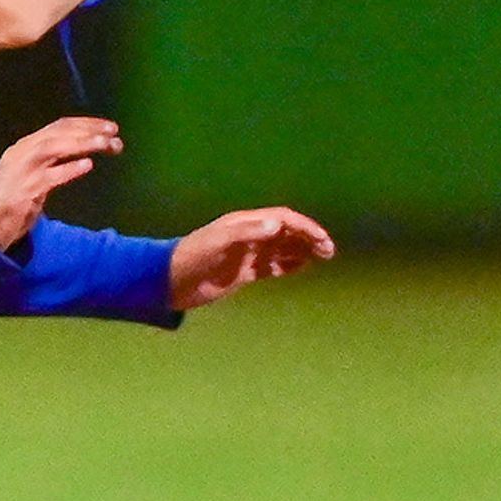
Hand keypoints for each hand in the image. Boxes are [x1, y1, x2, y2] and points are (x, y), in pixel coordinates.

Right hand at [0, 114, 119, 249]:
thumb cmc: (12, 196)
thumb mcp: (29, 170)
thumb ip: (50, 158)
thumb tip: (82, 146)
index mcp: (25, 145)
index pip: (59, 126)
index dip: (86, 123)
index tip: (109, 127)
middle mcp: (22, 153)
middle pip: (59, 133)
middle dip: (89, 130)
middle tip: (114, 133)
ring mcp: (22, 171)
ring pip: (54, 148)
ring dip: (82, 144)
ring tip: (106, 144)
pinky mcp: (24, 192)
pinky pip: (50, 177)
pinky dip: (69, 169)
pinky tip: (87, 165)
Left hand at [168, 205, 332, 310]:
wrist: (171, 281)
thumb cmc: (192, 258)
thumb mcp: (218, 242)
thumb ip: (248, 233)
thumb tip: (278, 225)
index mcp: (244, 223)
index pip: (282, 219)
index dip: (303, 227)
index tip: (321, 239)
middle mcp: (249, 236)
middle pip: (286, 232)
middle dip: (309, 238)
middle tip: (329, 251)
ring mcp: (247, 254)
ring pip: (283, 248)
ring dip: (303, 250)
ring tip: (323, 257)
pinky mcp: (244, 272)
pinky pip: (272, 266)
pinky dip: (289, 265)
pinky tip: (303, 267)